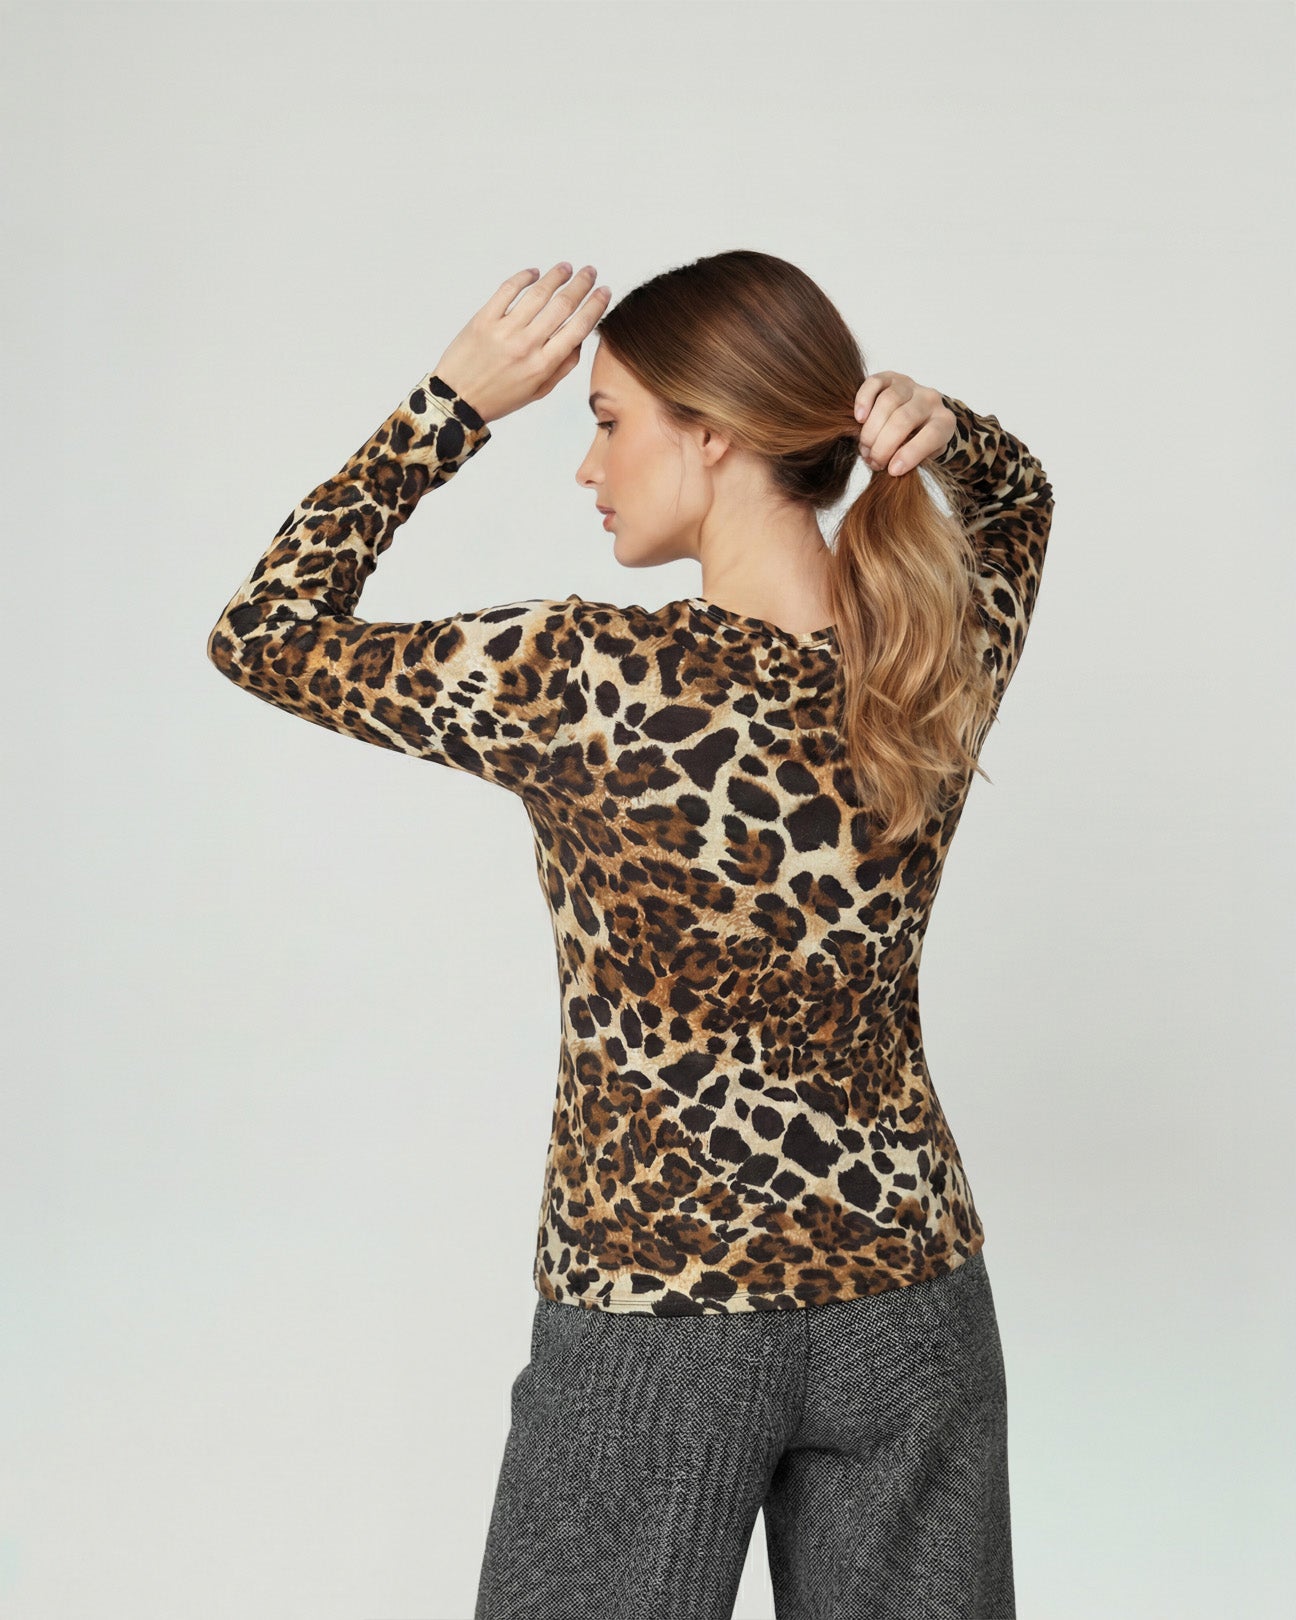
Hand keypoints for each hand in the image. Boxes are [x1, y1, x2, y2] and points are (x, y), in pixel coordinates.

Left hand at [431, 262, 610, 425]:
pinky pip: (508, 290)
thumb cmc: (499, 398)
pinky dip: (524, 277)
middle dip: (581, 285)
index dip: (595, 306)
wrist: (457, 399)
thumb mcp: (538, 391)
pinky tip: (534, 273)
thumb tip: (580, 339)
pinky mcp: (484, 319)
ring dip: (556, 276)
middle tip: (590, 272)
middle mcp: (527, 345)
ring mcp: (504, 330)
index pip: (578, 328)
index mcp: (543, 365)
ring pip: (538, 293)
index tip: (604, 292)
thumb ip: (562, 366)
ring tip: (566, 268)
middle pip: (562, 306)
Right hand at [853, 371, 954, 475]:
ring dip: (871, 429)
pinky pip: (875, 383)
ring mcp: (910, 385)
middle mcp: (930, 399)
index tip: (892, 471)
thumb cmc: (918, 443)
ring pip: (888, 401)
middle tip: (873, 461)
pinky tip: (859, 418)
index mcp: (944, 421)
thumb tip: (890, 466)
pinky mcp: (890, 377)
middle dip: (884, 445)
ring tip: (865, 447)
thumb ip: (910, 460)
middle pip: (904, 419)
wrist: (917, 419)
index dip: (910, 454)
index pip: (932, 435)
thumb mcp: (922, 457)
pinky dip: (864, 400)